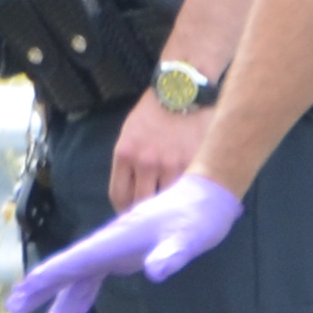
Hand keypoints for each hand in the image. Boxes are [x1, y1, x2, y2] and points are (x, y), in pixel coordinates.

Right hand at [6, 173, 242, 312]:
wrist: (207, 196)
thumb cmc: (197, 217)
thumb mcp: (188, 239)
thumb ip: (171, 255)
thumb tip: (154, 271)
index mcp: (114, 241)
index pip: (71, 263)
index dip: (44, 280)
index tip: (20, 296)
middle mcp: (108, 244)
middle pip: (66, 268)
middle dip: (41, 289)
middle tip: (16, 308)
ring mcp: (115, 248)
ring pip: (79, 275)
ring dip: (62, 297)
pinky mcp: (125, 253)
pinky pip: (95, 276)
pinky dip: (83, 293)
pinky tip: (80, 311)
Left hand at [107, 91, 202, 211]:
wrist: (180, 90)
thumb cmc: (153, 112)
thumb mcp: (130, 134)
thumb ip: (129, 164)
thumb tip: (133, 193)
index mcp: (125, 154)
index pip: (119, 196)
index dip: (124, 212)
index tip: (131, 217)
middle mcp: (145, 162)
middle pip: (142, 204)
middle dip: (145, 215)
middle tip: (152, 222)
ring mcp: (171, 164)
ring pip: (166, 201)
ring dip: (168, 209)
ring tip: (173, 213)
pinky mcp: (193, 162)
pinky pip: (187, 190)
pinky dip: (187, 198)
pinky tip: (189, 200)